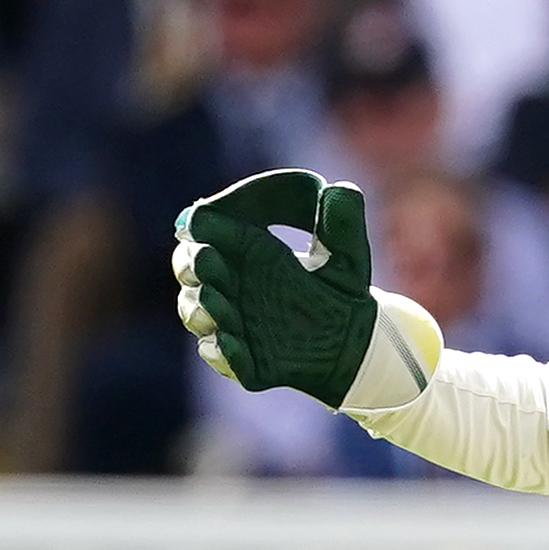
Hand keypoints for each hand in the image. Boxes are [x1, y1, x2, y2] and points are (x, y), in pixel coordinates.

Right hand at [171, 168, 379, 405]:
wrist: (359, 342)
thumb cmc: (341, 289)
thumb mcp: (347, 252)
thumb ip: (340, 221)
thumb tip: (334, 188)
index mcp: (244, 251)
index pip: (203, 230)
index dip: (198, 225)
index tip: (200, 221)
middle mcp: (229, 286)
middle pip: (189, 268)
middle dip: (193, 264)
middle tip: (207, 260)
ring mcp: (233, 324)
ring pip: (198, 314)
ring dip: (202, 307)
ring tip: (216, 300)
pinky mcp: (247, 361)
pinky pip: (225, 360)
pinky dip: (222, 353)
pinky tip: (227, 344)